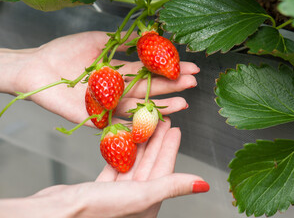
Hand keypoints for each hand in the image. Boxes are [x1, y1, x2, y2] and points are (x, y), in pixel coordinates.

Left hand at [0, 31, 198, 124]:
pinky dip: (138, 125)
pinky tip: (156, 123)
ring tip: (184, 103)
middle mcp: (120, 89)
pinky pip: (120, 123)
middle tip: (193, 83)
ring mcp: (111, 104)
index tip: (190, 67)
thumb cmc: (66, 52)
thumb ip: (123, 41)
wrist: (38, 67)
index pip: (151, 71)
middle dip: (173, 86)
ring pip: (140, 106)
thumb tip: (150, 35)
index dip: (170, 69)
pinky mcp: (97, 118)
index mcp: (121, 71)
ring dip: (162, 106)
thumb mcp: (100, 40)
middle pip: (150, 88)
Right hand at [0, 118, 209, 217]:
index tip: (175, 129)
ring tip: (144, 125)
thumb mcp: (141, 194)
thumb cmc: (97, 210)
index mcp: (148, 205)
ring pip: (132, 164)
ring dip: (139, 144)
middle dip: (156, 141)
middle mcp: (134, 202)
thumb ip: (172, 186)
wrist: (55, 215)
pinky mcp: (99, 191)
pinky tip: (122, 140)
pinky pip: (114, 167)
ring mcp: (116, 197)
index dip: (170, 148)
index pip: (164, 170)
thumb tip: (203, 184)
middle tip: (162, 120)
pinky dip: (118, 153)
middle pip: (150, 164)